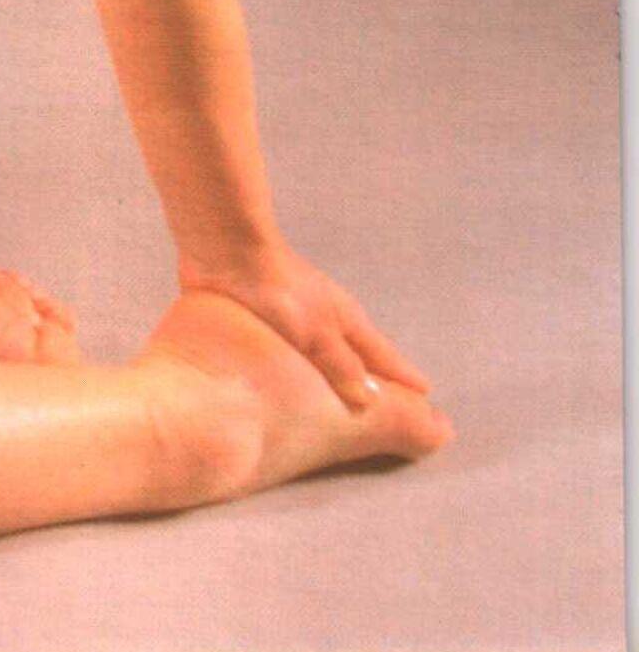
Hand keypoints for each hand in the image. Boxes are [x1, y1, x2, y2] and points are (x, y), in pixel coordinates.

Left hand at [176, 237, 431, 411]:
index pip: (384, 357)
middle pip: (362, 353)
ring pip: (331, 351)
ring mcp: (300, 315)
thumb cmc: (276, 290)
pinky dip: (308, 366)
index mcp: (346, 321)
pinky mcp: (269, 317)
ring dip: (343, 370)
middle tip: (398, 402)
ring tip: (350, 394)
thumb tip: (371, 402)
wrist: (226, 248)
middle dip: (379, 376)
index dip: (404, 379)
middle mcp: (328, 318)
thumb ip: (340, 365)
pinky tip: (298, 374)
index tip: (426, 397)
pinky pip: (298, 350)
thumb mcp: (314, 333)